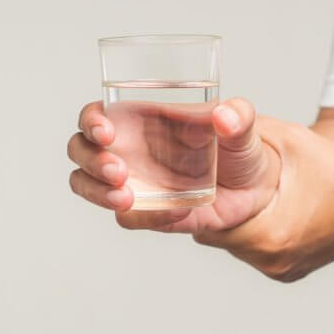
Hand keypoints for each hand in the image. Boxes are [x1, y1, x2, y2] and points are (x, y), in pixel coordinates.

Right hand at [67, 98, 279, 233]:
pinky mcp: (144, 213)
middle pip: (79, 150)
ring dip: (97, 192)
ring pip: (86, 185)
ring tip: (125, 198)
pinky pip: (128, 219)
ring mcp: (130, 183)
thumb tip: (225, 116)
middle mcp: (126, 150)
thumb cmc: (237, 149)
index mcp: (138, 119)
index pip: (94, 115)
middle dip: (90, 161)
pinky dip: (146, 217)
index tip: (105, 132)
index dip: (90, 121)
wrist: (254, 193)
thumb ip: (238, 115)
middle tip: (118, 170)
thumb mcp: (243, 126)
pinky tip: (175, 213)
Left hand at [194, 121, 333, 281]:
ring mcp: (279, 270)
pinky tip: (262, 205)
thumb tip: (214, 113)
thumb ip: (248, 127)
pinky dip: (250, 227)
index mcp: (268, 237)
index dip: (182, 208)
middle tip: (207, 179)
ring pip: (232, 242)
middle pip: (213, 234)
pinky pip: (252, 248)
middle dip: (209, 206)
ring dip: (230, 218)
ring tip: (239, 190)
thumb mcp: (292, 140)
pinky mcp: (287, 270)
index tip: (166, 195)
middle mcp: (270, 261)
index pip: (203, 226)